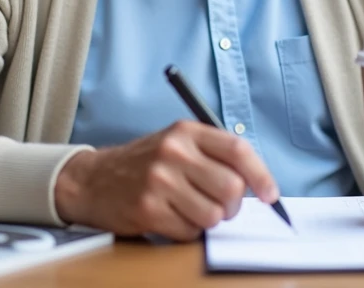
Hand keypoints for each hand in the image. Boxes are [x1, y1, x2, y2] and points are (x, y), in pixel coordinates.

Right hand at [53, 120, 279, 240]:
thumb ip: (213, 155)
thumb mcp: (177, 143)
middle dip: (232, 205)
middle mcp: (173, 152)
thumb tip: (257, 184)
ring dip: (208, 220)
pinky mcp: (148, 209)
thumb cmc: (144, 163)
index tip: (270, 194)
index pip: (237, 150)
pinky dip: (187, 231)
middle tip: (220, 205)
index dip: (261, 175)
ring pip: (213, 215)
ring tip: (189, 209)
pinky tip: (171, 217)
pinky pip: (190, 232)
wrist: (93, 179)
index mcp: (186, 131)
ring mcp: (159, 181)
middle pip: (231, 187)